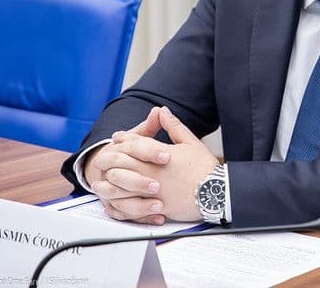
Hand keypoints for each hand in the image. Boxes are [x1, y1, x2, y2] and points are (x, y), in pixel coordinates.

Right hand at [85, 107, 171, 223]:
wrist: (114, 170)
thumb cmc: (133, 155)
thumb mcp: (141, 140)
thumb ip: (149, 127)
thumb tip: (160, 111)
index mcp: (115, 150)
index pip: (131, 148)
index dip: (149, 152)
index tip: (168, 156)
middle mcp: (108, 171)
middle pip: (119, 176)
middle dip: (139, 181)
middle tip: (159, 185)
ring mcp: (108, 190)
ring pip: (117, 198)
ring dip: (138, 203)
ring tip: (159, 204)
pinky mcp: (112, 206)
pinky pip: (122, 214)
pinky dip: (140, 217)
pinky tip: (158, 215)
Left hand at [99, 106, 218, 222]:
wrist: (217, 193)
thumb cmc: (205, 168)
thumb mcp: (191, 142)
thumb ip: (173, 126)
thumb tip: (162, 111)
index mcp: (161, 155)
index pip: (135, 143)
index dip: (124, 139)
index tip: (117, 138)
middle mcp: (153, 173)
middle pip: (122, 164)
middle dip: (110, 159)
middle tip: (102, 157)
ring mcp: (154, 192)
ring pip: (122, 187)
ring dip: (109, 182)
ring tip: (102, 180)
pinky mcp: (156, 208)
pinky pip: (132, 207)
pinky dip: (120, 204)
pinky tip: (114, 202)